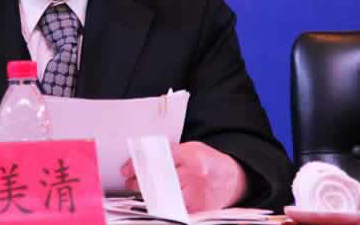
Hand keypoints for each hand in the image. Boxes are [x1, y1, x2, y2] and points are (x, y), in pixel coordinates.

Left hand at [120, 141, 246, 212]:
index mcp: (191, 155)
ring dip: (147, 195)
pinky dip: (161, 206)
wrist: (232, 180)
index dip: (138, 164)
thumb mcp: (190, 148)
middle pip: (156, 180)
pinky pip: (172, 210)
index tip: (127, 169)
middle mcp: (194, 176)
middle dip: (139, 181)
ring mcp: (196, 196)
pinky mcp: (197, 212)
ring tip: (140, 190)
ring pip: (161, 198)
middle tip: (131, 181)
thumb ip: (168, 153)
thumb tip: (140, 158)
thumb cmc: (208, 162)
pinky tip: (156, 201)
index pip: (158, 158)